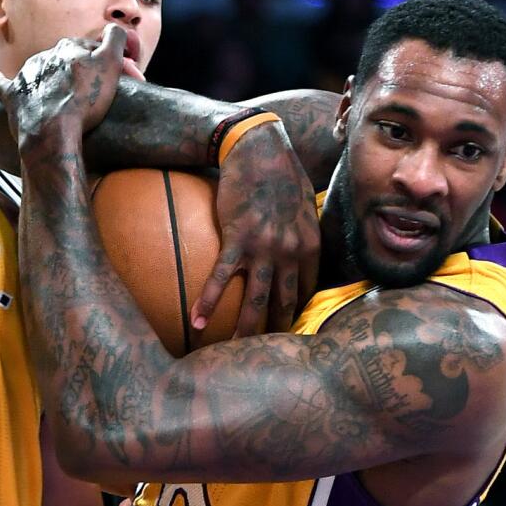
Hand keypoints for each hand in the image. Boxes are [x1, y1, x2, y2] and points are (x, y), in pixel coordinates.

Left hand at [0, 24, 128, 152]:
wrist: (53, 132)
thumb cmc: (85, 99)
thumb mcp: (110, 64)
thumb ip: (115, 39)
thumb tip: (115, 27)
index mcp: (68, 47)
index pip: (88, 48)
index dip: (102, 63)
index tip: (113, 80)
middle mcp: (44, 56)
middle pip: (64, 60)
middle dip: (77, 72)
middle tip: (90, 94)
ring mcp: (26, 76)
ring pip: (38, 70)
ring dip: (49, 78)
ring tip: (61, 97)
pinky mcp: (12, 96)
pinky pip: (1, 84)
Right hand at [192, 121, 319, 335]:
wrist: (258, 150)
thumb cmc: (279, 174)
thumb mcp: (304, 207)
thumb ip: (302, 236)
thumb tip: (296, 255)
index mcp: (309, 245)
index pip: (306, 291)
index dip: (297, 315)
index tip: (287, 333)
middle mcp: (290, 251)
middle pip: (284, 303)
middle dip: (276, 334)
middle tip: (265, 356)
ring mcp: (264, 247)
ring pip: (257, 300)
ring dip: (245, 329)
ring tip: (234, 351)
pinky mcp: (236, 239)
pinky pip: (221, 278)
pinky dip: (208, 302)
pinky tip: (196, 321)